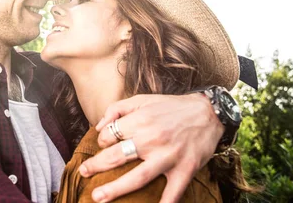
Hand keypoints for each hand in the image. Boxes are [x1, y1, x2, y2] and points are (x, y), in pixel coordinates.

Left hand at [78, 93, 223, 202]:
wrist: (209, 113)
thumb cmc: (172, 107)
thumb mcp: (143, 99)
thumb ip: (117, 108)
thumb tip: (98, 127)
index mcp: (141, 120)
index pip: (110, 135)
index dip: (102, 141)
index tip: (104, 146)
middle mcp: (152, 139)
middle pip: (117, 157)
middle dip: (96, 166)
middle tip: (83, 173)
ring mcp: (168, 157)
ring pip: (138, 177)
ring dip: (116, 189)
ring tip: (98, 196)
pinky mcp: (184, 169)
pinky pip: (173, 192)